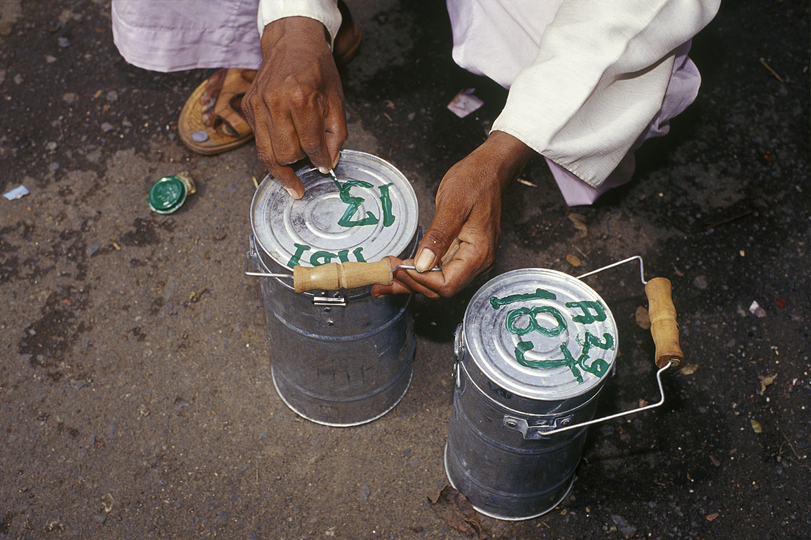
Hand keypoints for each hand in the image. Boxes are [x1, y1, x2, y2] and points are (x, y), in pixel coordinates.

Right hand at [242, 17, 346, 198]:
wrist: (292, 43)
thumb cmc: (317, 69)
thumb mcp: (337, 100)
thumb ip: (336, 135)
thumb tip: (328, 162)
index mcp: (301, 98)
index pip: (310, 144)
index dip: (320, 161)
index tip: (325, 167)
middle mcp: (275, 102)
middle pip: (286, 154)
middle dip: (300, 163)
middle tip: (309, 162)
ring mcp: (258, 105)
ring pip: (266, 154)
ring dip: (282, 168)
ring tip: (292, 180)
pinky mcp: (248, 108)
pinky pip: (258, 142)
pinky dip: (271, 152)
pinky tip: (282, 151)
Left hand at [371, 131, 534, 298]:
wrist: (491, 169)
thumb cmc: (476, 181)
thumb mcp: (453, 205)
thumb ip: (438, 237)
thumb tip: (423, 264)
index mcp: (478, 253)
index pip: (447, 284)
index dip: (419, 280)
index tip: (397, 268)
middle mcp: (477, 261)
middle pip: (440, 288)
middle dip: (410, 284)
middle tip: (382, 276)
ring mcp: (470, 258)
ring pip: (437, 281)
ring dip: (410, 282)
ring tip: (383, 281)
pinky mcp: (461, 252)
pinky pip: (439, 268)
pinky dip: (418, 272)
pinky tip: (400, 271)